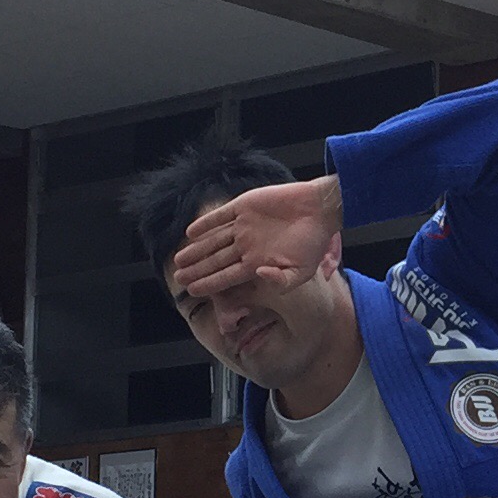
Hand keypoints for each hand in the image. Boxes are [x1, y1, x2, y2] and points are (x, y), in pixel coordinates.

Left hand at [169, 175, 342, 304]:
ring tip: (178, 259)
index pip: (226, 277)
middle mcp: (246, 245)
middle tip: (177, 278)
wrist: (320, 209)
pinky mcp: (244, 206)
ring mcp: (243, 225)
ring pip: (213, 240)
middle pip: (215, 260)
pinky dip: (206, 223)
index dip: (209, 284)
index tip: (191, 291)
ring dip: (196, 250)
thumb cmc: (314, 242)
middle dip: (196, 269)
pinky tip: (191, 232)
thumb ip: (280, 280)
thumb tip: (257, 275)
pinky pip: (220, 216)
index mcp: (256, 263)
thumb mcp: (302, 272)